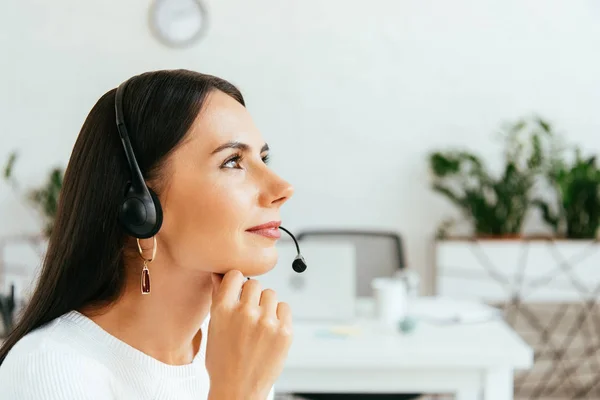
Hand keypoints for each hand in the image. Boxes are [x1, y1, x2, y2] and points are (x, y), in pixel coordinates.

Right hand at [206, 270, 292, 399]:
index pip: (235, 275)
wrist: (237, 390)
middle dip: (252, 296)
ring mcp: (267, 322)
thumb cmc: (223, 362)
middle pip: (255, 284)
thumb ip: (219, 299)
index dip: (237, 282)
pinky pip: (285, 307)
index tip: (238, 290)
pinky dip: (280, 315)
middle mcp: (245, 312)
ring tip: (260, 324)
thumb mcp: (214, 329)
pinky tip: (271, 329)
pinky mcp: (284, 331)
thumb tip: (220, 276)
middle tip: (249, 313)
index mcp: (223, 310)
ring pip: (271, 294)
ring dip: (266, 305)